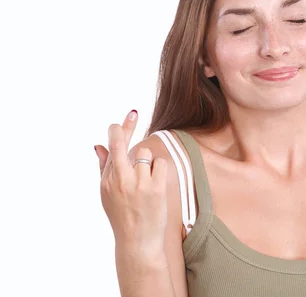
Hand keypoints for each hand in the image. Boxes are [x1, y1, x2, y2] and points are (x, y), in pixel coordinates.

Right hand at [96, 110, 167, 251]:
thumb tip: (98, 145)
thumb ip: (104, 168)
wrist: (137, 241)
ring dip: (148, 162)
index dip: (121, 128)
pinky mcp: (155, 189)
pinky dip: (159, 170)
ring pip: (146, 154)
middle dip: (127, 129)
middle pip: (125, 145)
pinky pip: (160, 164)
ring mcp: (138, 184)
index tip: (131, 113)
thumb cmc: (122, 215)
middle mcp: (120, 179)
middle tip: (134, 114)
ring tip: (145, 179)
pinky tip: (155, 183)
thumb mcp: (107, 193)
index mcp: (107, 179)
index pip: (112, 148)